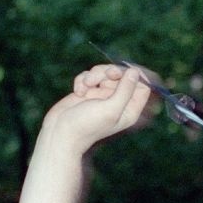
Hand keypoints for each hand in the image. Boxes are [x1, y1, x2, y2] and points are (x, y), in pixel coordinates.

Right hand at [40, 63, 154, 153]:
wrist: (60, 132)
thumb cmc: (87, 125)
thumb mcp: (110, 109)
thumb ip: (125, 90)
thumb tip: (135, 72)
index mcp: (129, 109)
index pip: (143, 87)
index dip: (136, 76)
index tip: (125, 71)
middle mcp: (118, 101)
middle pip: (123, 74)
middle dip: (110, 72)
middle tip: (106, 74)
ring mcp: (103, 95)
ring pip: (104, 71)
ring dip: (94, 75)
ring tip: (85, 86)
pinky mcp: (88, 90)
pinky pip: (89, 75)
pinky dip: (82, 80)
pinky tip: (78, 92)